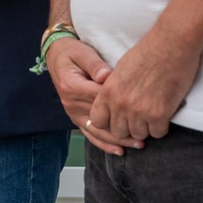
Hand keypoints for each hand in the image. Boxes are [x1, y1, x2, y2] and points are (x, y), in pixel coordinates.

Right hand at [45, 37, 139, 155]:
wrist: (56, 56)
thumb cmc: (72, 53)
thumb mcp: (82, 53)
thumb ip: (95, 65)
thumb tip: (106, 76)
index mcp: (72, 86)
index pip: (100, 98)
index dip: (120, 104)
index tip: (141, 107)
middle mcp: (70, 103)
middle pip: (101, 119)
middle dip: (124, 127)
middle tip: (145, 133)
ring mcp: (72, 112)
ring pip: (96, 131)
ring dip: (117, 140)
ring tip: (137, 144)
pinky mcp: (75, 117)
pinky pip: (89, 133)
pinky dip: (104, 143)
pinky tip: (119, 150)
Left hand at [88, 27, 201, 142]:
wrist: (170, 44)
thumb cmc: (147, 52)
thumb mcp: (120, 70)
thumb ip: (113, 90)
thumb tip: (112, 104)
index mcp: (108, 92)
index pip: (97, 121)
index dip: (108, 122)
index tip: (117, 118)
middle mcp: (120, 104)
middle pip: (118, 132)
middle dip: (127, 127)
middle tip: (138, 118)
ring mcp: (139, 111)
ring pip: (138, 135)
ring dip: (145, 128)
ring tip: (152, 114)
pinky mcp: (160, 114)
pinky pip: (158, 133)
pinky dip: (161, 126)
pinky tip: (164, 113)